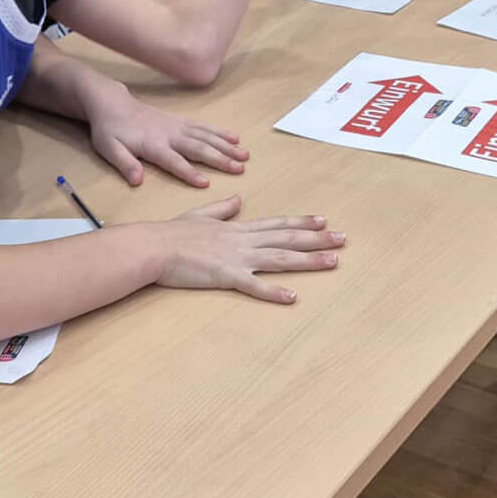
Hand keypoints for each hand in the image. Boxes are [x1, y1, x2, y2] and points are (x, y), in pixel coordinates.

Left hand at [84, 82, 248, 187]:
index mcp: (153, 145)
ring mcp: (178, 126)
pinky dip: (220, 132)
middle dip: (220, 159)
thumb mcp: (109, 149)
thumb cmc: (110, 130)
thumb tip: (136, 180)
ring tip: (245, 155)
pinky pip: (204, 127)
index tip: (206, 183)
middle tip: (240, 168)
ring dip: (226, 146)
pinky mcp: (181, 121)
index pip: (174, 161)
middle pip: (198, 148)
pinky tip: (234, 138)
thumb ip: (124, 164)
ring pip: (206, 136)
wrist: (112, 104)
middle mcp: (170, 135)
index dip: (188, 172)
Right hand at [154, 195, 345, 302]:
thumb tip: (239, 200)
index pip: (277, 224)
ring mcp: (237, 258)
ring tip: (333, 262)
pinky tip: (292, 297)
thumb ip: (223, 209)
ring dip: (308, 261)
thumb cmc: (172, 234)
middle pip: (287, 239)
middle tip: (343, 239)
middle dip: (317, 239)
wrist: (153, 246)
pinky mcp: (225, 277)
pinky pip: (253, 286)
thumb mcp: (202, 215)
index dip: (301, 223)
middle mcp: (244, 241)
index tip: (323, 220)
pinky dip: (273, 292)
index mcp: (238, 228)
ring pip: (279, 259)